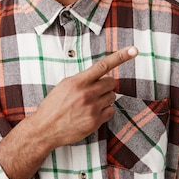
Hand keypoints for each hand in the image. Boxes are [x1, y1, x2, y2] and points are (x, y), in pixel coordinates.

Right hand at [0, 46, 137, 178]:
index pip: (103, 65)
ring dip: (105, 99)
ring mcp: (92, 108)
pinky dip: (105, 111)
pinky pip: (111, 111)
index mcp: (78, 81)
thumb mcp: (65, 85)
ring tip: (89, 104)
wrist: (45, 129)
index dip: (120, 56)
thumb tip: (99, 74)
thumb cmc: (54, 106)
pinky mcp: (95, 121)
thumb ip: (82, 79)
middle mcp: (87, 93)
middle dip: (106, 85)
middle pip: (111, 83)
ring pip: (112, 97)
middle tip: (95, 91)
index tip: (133, 50)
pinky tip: (92, 113)